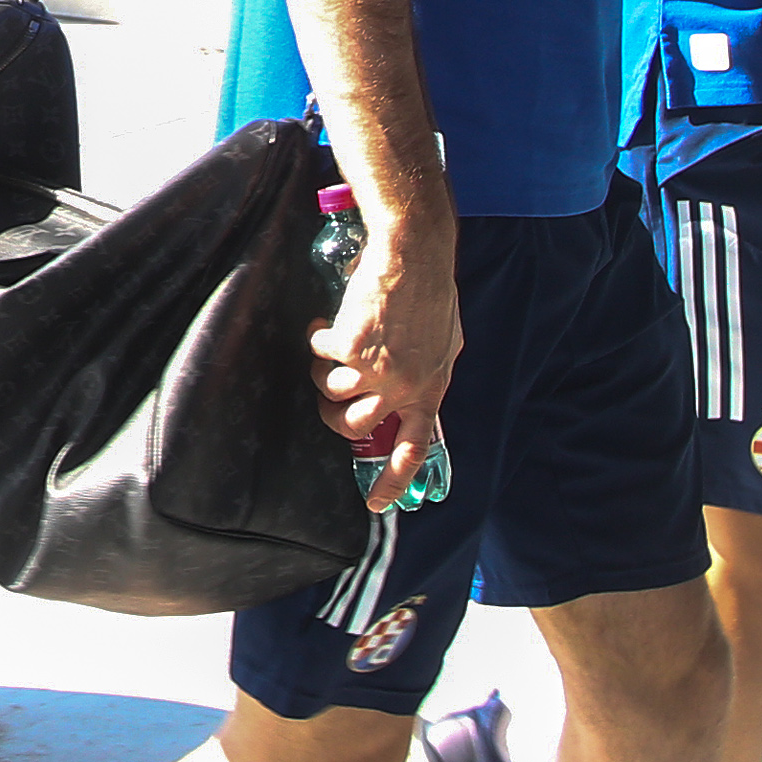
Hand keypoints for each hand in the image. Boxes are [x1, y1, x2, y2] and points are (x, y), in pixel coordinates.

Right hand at [312, 212, 462, 513]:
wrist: (415, 255)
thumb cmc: (432, 294)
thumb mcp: (444, 345)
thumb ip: (428, 375)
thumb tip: (414, 396)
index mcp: (430, 390)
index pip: (412, 450)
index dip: (392, 481)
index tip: (376, 506)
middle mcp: (404, 387)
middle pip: (354, 427)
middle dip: (333, 415)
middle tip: (330, 395)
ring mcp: (376, 370)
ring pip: (332, 393)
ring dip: (323, 372)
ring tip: (329, 348)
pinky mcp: (350, 348)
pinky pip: (319, 355)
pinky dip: (318, 338)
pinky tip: (325, 322)